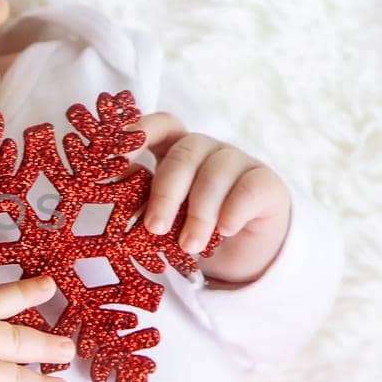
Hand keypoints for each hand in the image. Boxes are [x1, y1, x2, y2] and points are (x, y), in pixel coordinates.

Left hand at [122, 112, 292, 287]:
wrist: (241, 254)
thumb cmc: (191, 228)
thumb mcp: (165, 216)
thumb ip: (144, 200)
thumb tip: (116, 191)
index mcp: (176, 151)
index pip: (161, 126)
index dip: (141, 133)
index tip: (118, 156)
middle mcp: (206, 150)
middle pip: (184, 154)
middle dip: (166, 193)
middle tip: (154, 227)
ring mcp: (238, 162)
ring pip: (214, 174)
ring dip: (199, 214)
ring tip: (189, 246)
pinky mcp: (266, 183)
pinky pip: (248, 188)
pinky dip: (233, 211)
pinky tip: (224, 231)